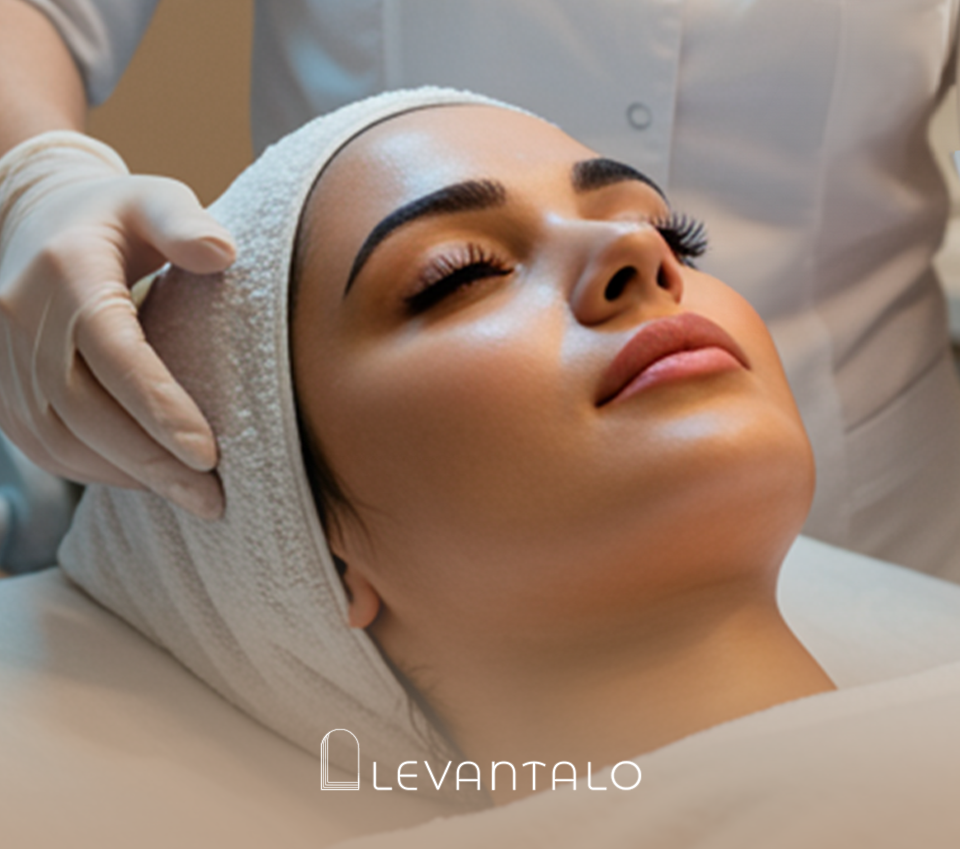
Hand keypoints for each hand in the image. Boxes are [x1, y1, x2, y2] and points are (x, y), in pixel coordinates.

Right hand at [0, 132, 233, 517]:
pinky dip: (95, 470)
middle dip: (153, 463)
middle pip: (86, 411)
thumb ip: (184, 222)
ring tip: (189, 496)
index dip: (159, 408)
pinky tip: (144, 479)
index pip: (114, 352)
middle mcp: (18, 317)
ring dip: (126, 475)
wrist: (27, 222)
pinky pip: (43, 444)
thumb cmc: (112, 219)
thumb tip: (224, 252)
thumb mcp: (151, 200)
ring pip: (60, 439)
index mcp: (64, 269)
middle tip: (213, 499)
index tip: (209, 455)